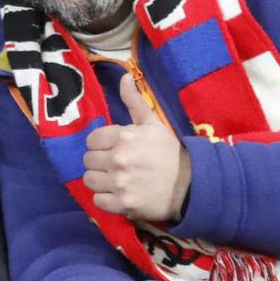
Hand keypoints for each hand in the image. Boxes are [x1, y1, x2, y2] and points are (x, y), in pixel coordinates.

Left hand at [82, 74, 193, 222]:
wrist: (191, 184)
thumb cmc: (169, 152)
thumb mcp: (153, 123)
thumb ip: (134, 101)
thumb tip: (124, 76)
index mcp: (124, 136)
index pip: (91, 140)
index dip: (100, 145)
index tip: (112, 149)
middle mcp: (119, 159)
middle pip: (88, 161)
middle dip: (99, 162)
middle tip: (115, 165)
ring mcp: (120, 183)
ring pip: (89, 180)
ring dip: (100, 180)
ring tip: (115, 179)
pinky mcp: (123, 204)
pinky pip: (98, 201)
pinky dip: (106, 199)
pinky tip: (119, 193)